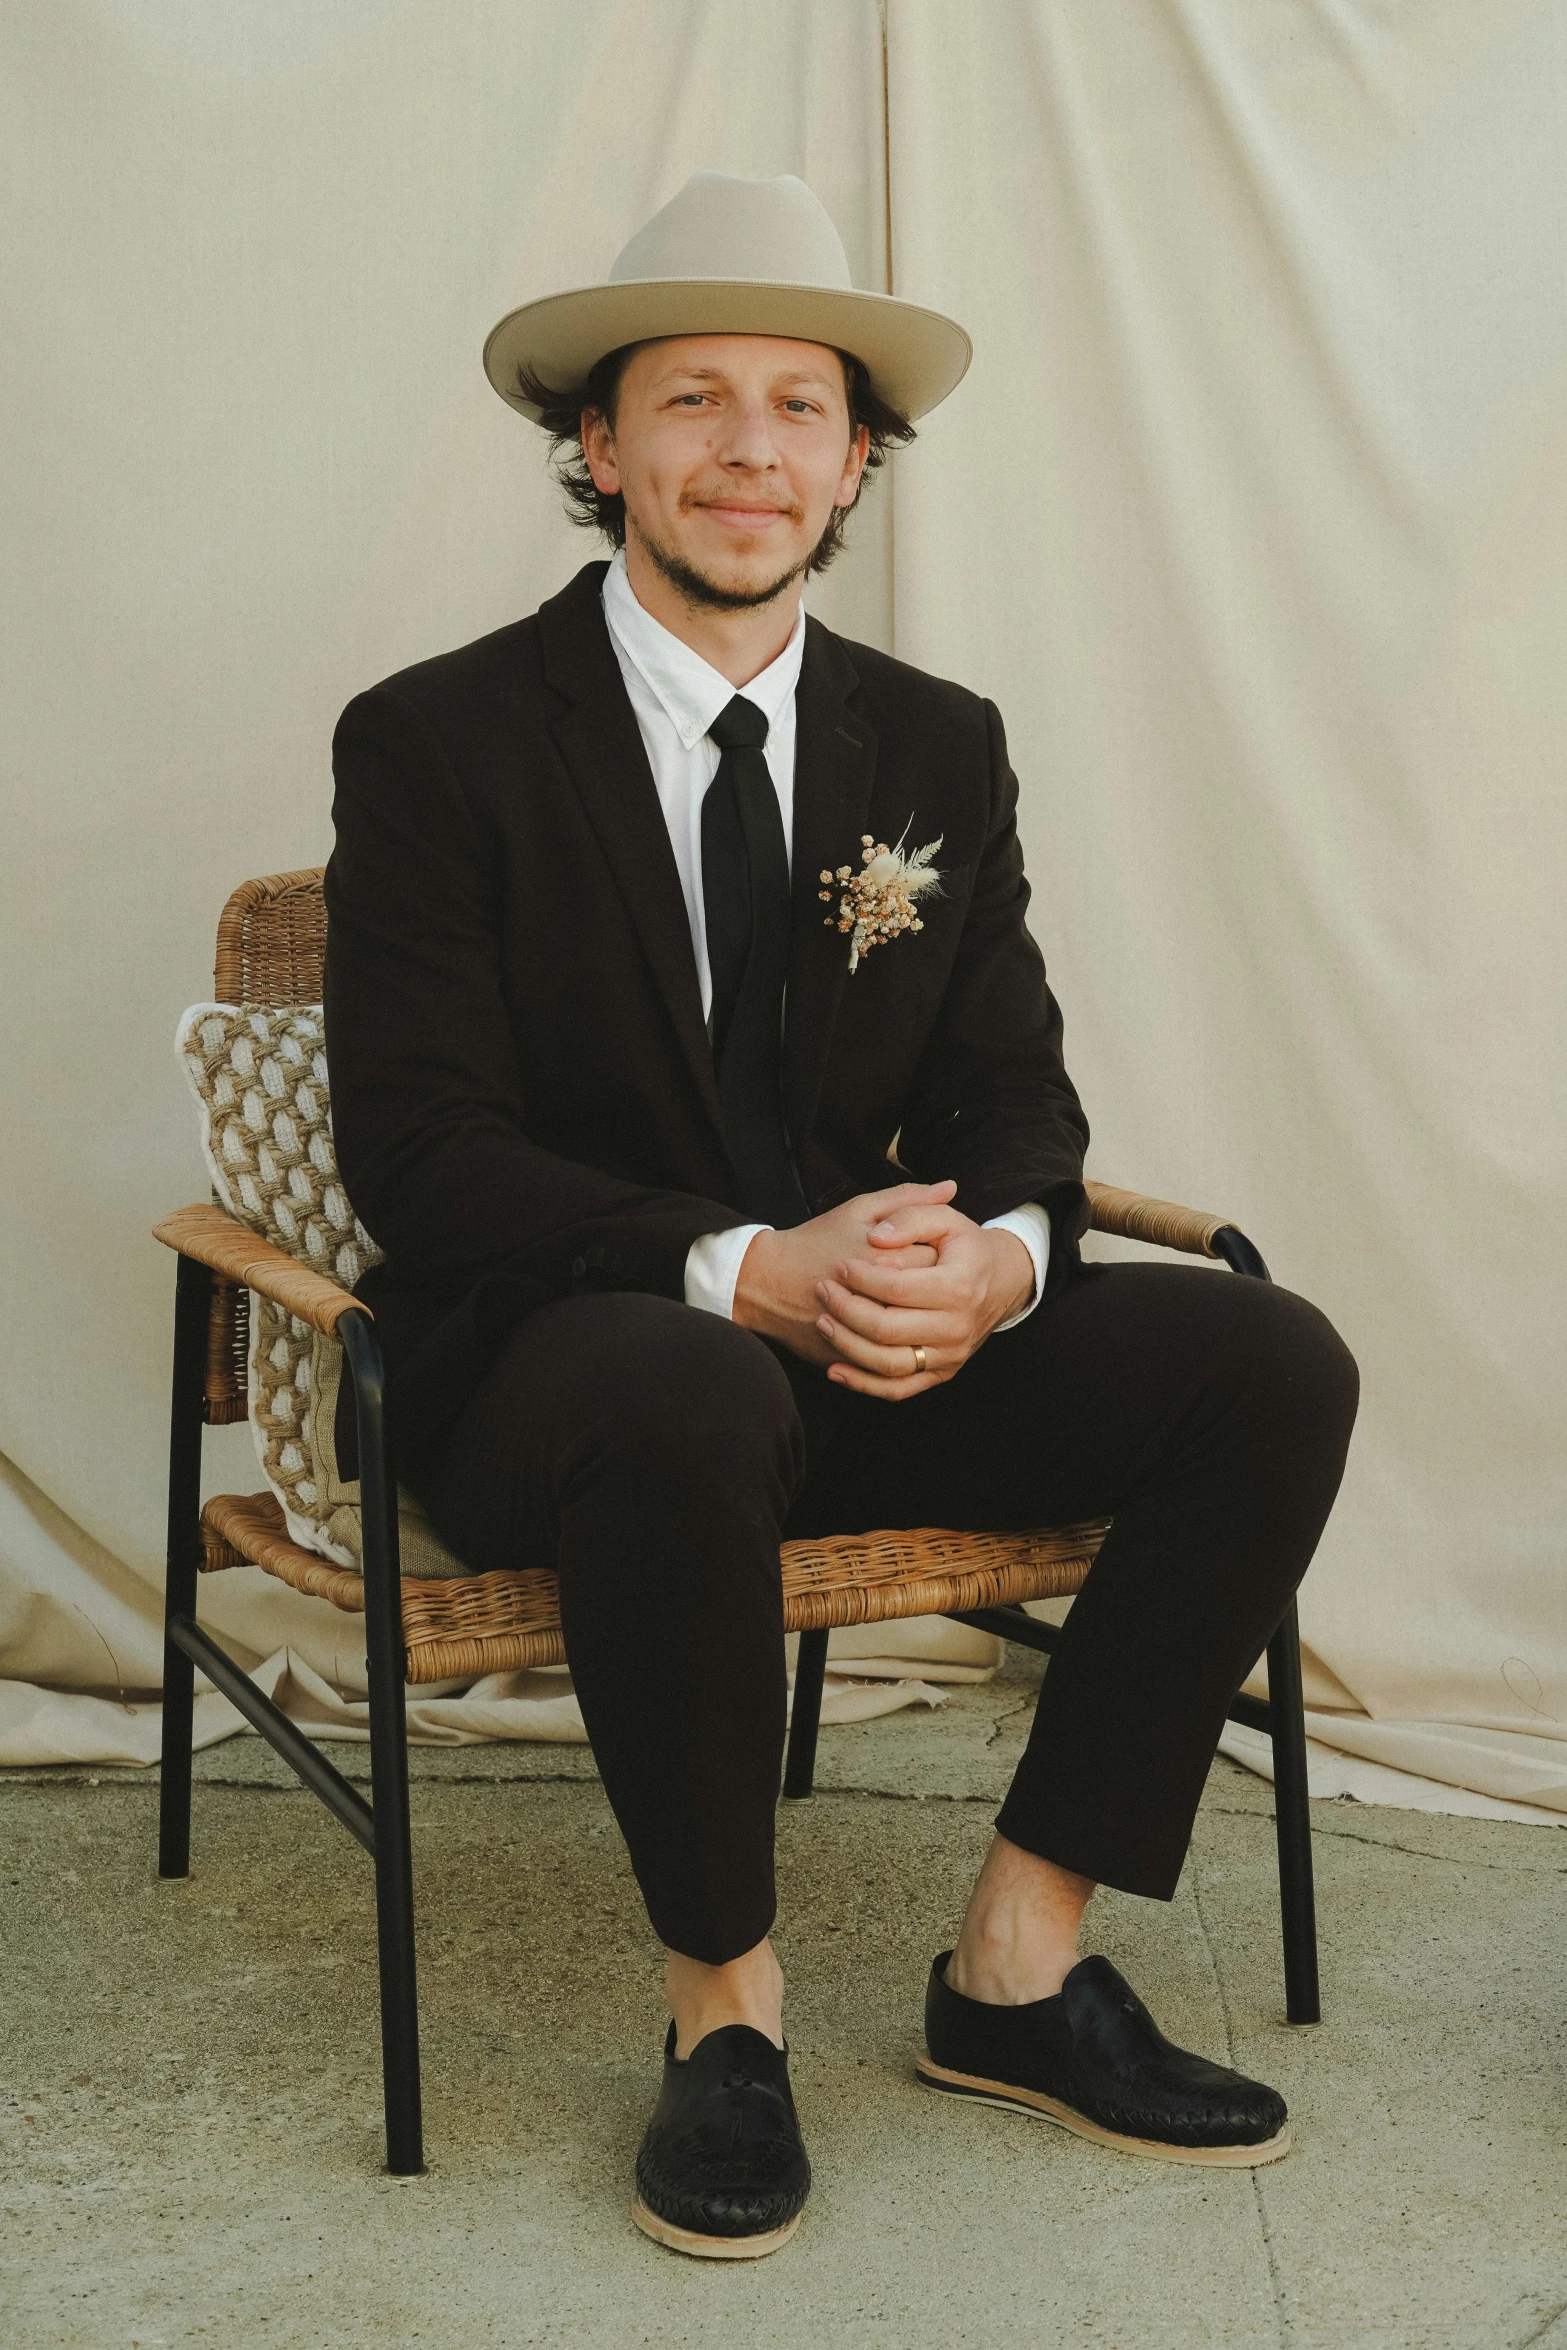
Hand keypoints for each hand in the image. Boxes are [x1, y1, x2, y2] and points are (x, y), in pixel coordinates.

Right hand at [732, 1180, 953, 1364]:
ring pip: (915, 1336)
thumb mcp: (859, 1209)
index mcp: (890, 1260)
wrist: (769, 1282)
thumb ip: (908, 1198)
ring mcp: (871, 1334)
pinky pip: (894, 1364)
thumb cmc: (816, 1241)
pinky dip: (899, 1350)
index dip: (937, 1254)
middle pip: (932, 1300)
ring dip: (916, 1322)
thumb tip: (951, 1188)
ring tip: (899, 1303)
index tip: (921, 1249)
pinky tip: (893, 1330)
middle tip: (912, 1277)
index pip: (939, 1261)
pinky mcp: (859, 1357)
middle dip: (929, 1290)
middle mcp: (886, 1300)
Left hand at [811, 1198, 1035, 1399]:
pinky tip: (835, 1369)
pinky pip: (898, 1389)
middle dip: (846, 1310)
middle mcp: (957, 1327)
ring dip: (847, 1346)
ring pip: (888, 1364)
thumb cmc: (967, 1248)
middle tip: (823, 1291)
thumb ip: (910, 1215)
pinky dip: (863, 1384)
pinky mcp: (942, 1373)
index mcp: (959, 1286)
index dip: (861, 1278)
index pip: (897, 1288)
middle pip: (887, 1329)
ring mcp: (950, 1355)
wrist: (1003, 1282)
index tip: (840, 1267)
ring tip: (824, 1323)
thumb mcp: (946, 1219)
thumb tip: (875, 1237)